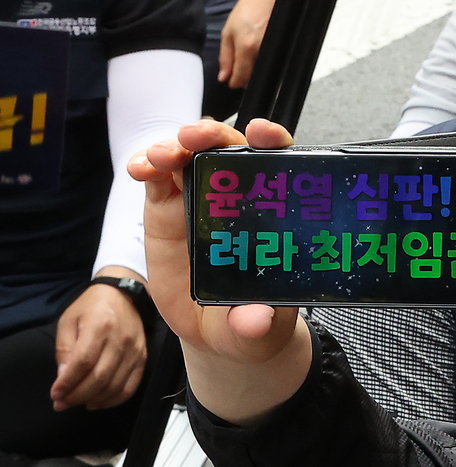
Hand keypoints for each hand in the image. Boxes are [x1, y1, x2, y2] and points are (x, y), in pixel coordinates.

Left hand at [51, 266, 146, 410]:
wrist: (123, 295)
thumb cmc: (91, 307)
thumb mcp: (69, 321)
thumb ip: (64, 350)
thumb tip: (63, 379)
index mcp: (99, 326)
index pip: (83, 362)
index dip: (68, 382)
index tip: (55, 394)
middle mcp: (120, 340)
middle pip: (99, 377)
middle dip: (77, 396)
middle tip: (62, 403)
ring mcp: (134, 350)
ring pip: (115, 386)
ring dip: (94, 400)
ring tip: (78, 403)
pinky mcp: (143, 357)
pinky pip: (131, 386)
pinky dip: (114, 400)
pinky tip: (99, 402)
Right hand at [128, 119, 310, 425]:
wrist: (213, 329)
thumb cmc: (247, 318)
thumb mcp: (258, 329)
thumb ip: (260, 324)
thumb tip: (257, 321)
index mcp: (271, 213)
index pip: (278, 164)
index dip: (272, 141)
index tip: (262, 134)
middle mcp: (237, 198)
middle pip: (229, 149)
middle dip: (214, 135)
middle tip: (197, 138)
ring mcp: (200, 198)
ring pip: (191, 156)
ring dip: (176, 146)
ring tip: (162, 156)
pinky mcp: (168, 208)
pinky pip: (157, 178)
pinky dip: (147, 165)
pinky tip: (140, 168)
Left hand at [218, 0, 275, 88]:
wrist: (266, 1)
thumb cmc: (247, 11)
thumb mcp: (228, 32)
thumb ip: (225, 57)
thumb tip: (223, 77)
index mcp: (247, 47)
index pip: (240, 78)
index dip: (233, 82)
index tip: (231, 80)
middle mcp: (261, 52)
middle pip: (252, 80)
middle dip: (243, 80)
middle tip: (238, 72)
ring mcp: (272, 53)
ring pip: (261, 75)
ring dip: (252, 75)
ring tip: (247, 64)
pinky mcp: (280, 52)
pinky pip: (269, 68)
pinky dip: (261, 68)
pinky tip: (257, 60)